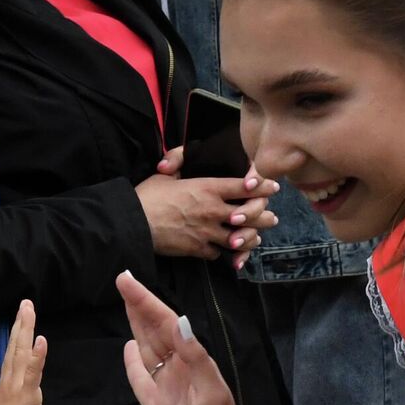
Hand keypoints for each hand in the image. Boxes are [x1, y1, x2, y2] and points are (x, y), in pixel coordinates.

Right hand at [0, 299, 47, 404]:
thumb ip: (22, 390)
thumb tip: (28, 379)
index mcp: (6, 383)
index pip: (11, 352)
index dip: (16, 333)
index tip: (21, 316)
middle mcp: (8, 381)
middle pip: (14, 347)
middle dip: (20, 323)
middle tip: (25, 303)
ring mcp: (16, 386)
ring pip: (20, 352)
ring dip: (25, 330)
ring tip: (29, 310)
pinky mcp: (26, 395)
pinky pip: (32, 371)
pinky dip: (36, 354)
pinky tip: (40, 339)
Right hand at [117, 270, 255, 404]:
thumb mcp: (213, 394)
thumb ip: (195, 358)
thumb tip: (178, 322)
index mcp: (195, 362)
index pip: (166, 323)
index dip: (147, 301)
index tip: (128, 280)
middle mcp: (179, 371)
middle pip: (154, 331)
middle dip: (139, 306)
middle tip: (122, 280)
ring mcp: (166, 389)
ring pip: (146, 350)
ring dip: (136, 326)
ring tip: (125, 303)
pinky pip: (140, 380)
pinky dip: (132, 364)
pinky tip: (127, 346)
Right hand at [135, 156, 280, 261]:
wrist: (133, 223)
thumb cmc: (147, 196)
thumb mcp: (165, 173)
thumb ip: (181, 161)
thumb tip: (188, 152)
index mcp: (208, 188)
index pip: (244, 186)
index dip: (262, 186)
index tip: (272, 187)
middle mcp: (213, 210)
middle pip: (249, 215)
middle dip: (264, 217)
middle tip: (272, 218)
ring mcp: (207, 232)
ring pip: (239, 238)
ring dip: (249, 239)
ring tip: (256, 238)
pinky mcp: (198, 249)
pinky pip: (218, 253)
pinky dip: (223, 253)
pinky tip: (226, 252)